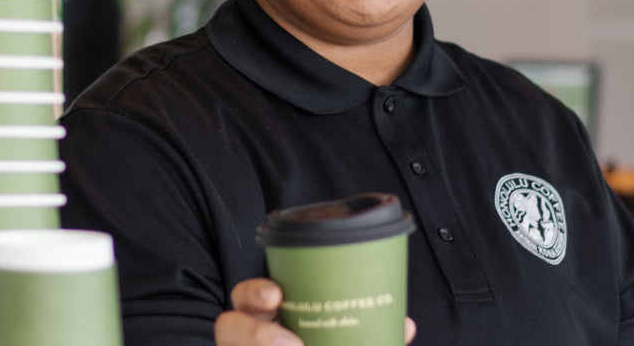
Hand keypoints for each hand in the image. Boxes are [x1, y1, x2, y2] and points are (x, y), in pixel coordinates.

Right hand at [214, 278, 416, 344]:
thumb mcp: (344, 338)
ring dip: (257, 344)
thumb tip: (405, 326)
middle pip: (228, 327)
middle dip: (252, 331)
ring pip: (229, 341)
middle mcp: (249, 339)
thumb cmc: (325, 340)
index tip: (275, 295)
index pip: (247, 297)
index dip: (254, 293)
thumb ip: (369, 335)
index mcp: (268, 319)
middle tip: (290, 343)